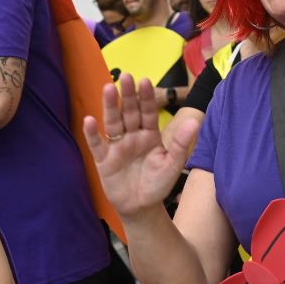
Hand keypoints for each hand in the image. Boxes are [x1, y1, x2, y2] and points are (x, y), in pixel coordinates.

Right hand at [84, 74, 198, 218]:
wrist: (142, 207)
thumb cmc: (158, 183)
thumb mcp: (173, 164)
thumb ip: (182, 143)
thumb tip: (195, 121)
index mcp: (149, 134)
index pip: (148, 112)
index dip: (146, 97)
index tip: (145, 80)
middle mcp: (132, 136)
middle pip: (129, 112)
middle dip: (128, 95)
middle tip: (125, 76)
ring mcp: (116, 146)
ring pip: (113, 122)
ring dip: (110, 106)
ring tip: (108, 88)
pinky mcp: (103, 160)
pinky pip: (97, 144)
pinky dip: (92, 133)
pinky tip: (89, 120)